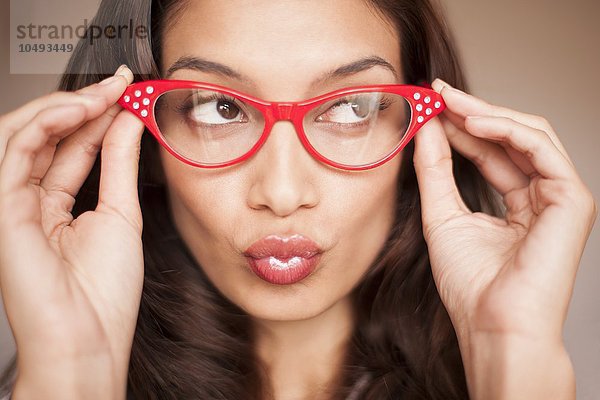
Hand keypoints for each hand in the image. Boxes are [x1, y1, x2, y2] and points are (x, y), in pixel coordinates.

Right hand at [0, 65, 144, 397]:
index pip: (75, 148)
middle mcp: (32, 202)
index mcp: (59, 208)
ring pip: (26, 135)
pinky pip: (16, 151)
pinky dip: (46, 124)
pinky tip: (79, 110)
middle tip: (120, 85)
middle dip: (85, 105)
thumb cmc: (104, 291)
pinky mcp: (1, 206)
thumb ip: (118, 163)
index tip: (128, 92)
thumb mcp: (121, 213)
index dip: (99, 117)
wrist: (88, 337)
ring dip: (66, 108)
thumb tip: (128, 121)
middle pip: (51, 137)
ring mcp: (12, 202)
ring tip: (103, 93)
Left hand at [412, 79, 596, 397]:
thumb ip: (436, 170)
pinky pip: (540, 148)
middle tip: (438, 92)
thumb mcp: (442, 215)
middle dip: (472, 111)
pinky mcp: (571, 199)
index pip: (491, 152)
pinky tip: (472, 122)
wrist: (492, 324)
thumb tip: (428, 127)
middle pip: (510, 137)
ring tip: (448, 101)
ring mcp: (560, 197)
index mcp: (517, 204)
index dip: (461, 126)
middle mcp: (541, 197)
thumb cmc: (470, 284)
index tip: (430, 106)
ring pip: (528, 134)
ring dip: (486, 114)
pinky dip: (506, 129)